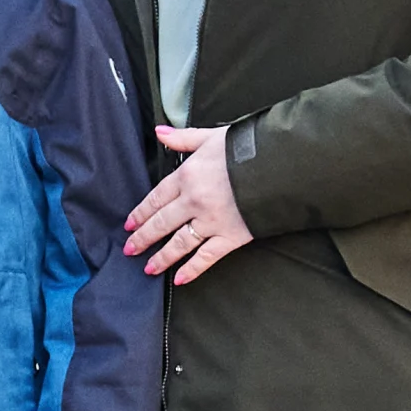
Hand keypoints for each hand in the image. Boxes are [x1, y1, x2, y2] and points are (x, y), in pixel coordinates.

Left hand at [126, 124, 253, 283]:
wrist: (280, 165)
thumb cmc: (248, 148)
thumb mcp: (212, 137)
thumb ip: (183, 138)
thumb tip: (159, 132)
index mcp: (187, 176)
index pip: (156, 198)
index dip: (140, 212)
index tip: (129, 224)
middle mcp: (193, 201)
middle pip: (161, 223)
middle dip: (143, 238)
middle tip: (130, 249)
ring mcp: (211, 222)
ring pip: (178, 244)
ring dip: (161, 257)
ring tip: (148, 268)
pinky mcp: (230, 236)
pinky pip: (207, 257)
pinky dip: (192, 269)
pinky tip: (179, 279)